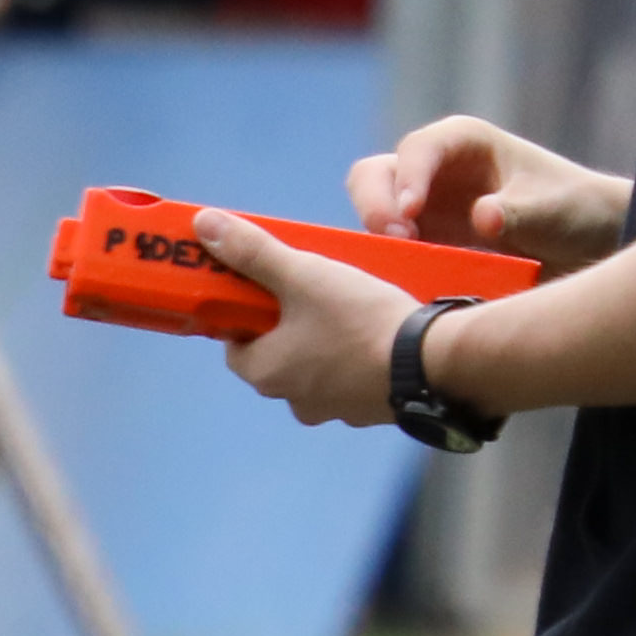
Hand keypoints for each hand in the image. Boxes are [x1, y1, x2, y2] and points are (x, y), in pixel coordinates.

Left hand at [199, 211, 412, 426]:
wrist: (432, 364)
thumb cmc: (359, 320)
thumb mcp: (304, 276)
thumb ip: (255, 252)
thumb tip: (204, 224)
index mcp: (264, 374)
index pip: (235, 344)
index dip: (247, 315)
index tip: (269, 291)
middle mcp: (290, 400)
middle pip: (277, 356)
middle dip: (290, 326)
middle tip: (316, 293)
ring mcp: (331, 410)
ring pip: (315, 369)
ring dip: (325, 343)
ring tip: (351, 309)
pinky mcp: (368, 411)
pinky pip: (352, 380)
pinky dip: (357, 359)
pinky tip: (378, 333)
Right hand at [349, 113, 628, 271]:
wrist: (585, 245)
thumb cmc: (574, 210)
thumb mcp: (553, 209)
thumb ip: (518, 212)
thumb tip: (482, 217)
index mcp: (463, 142)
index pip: (418, 149)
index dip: (408, 177)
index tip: (410, 214)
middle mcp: (432, 170)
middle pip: (373, 176)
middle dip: (376, 207)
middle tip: (398, 242)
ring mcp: (419, 208)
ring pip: (371, 214)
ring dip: (374, 240)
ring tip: (400, 266)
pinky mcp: (416, 243)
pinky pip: (382, 250)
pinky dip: (384, 265)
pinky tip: (404, 282)